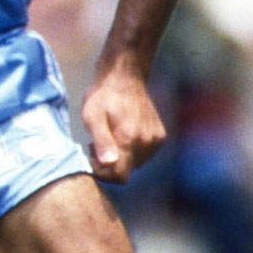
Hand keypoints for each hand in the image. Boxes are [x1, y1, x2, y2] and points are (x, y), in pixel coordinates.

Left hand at [81, 65, 165, 183]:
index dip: (103, 173)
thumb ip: (102, 141)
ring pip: (136, 163)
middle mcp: (146, 143)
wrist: (124, 76)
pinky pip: (145, 153)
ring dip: (122, 155)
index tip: (92, 156)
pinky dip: (133, 148)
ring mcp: (155, 140)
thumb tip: (109, 164)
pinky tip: (123, 131)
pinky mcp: (160, 136)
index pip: (120, 176)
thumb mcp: (92, 116)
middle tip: (96, 142)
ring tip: (109, 134)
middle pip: (127, 170)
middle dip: (110, 162)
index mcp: (129, 139)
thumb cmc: (103, 95)